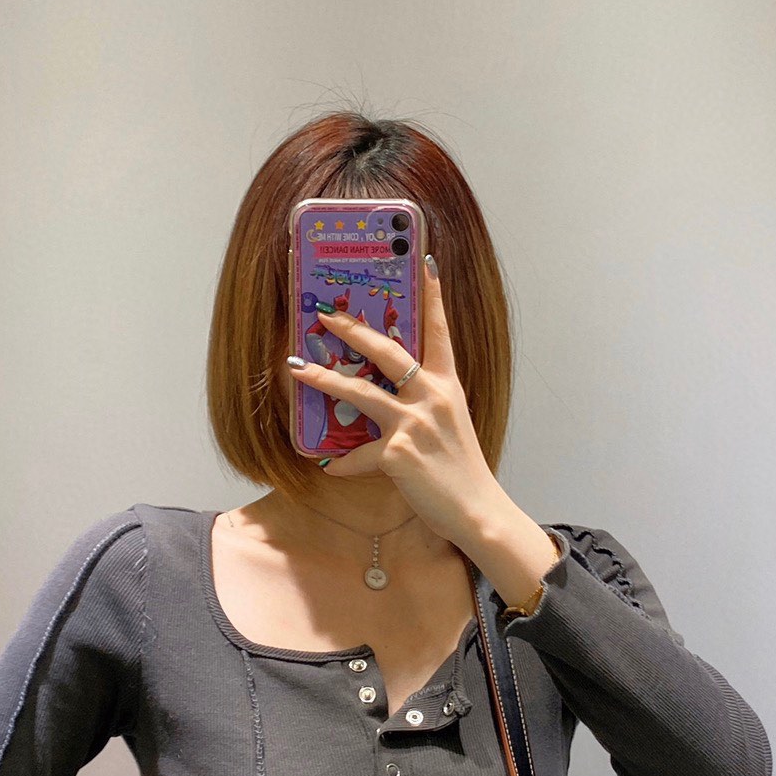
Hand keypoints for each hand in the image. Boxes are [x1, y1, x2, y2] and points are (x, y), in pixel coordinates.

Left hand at [285, 254, 505, 548]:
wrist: (478, 511)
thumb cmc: (463, 472)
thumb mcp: (451, 427)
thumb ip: (425, 406)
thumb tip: (393, 401)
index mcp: (449, 387)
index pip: (441, 333)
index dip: (433, 297)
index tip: (424, 264)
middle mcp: (433, 397)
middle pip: (389, 351)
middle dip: (354, 329)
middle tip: (327, 315)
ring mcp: (415, 423)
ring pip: (360, 391)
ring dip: (324, 379)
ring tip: (297, 369)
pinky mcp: (398, 453)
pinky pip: (359, 454)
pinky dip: (344, 462)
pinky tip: (332, 468)